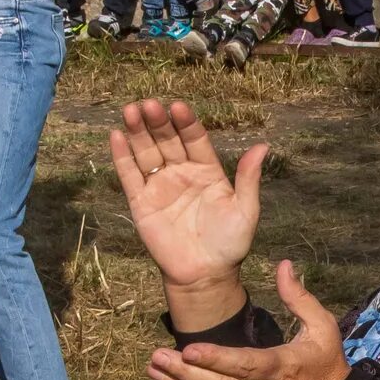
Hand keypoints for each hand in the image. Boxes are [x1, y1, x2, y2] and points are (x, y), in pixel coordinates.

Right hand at [109, 98, 265, 295]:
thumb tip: (263, 146)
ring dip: (138, 132)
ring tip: (131, 110)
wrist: (205, 276)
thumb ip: (249, 179)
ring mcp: (159, 186)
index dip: (186, 123)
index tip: (178, 107)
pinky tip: (117, 135)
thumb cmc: (229, 244)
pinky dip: (122, 156)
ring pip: (146, 152)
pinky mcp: (141, 202)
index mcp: (207, 170)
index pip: (195, 139)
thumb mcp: (245, 210)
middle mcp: (181, 173)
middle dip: (158, 122)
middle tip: (149, 104)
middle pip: (167, 140)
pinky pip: (129, 176)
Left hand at [146, 260, 349, 379]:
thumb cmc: (326, 363)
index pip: (246, 365)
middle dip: (185, 374)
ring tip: (153, 373)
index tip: (189, 349)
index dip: (216, 359)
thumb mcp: (323, 326)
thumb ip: (299, 297)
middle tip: (157, 357)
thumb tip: (283, 265)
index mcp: (283, 368)